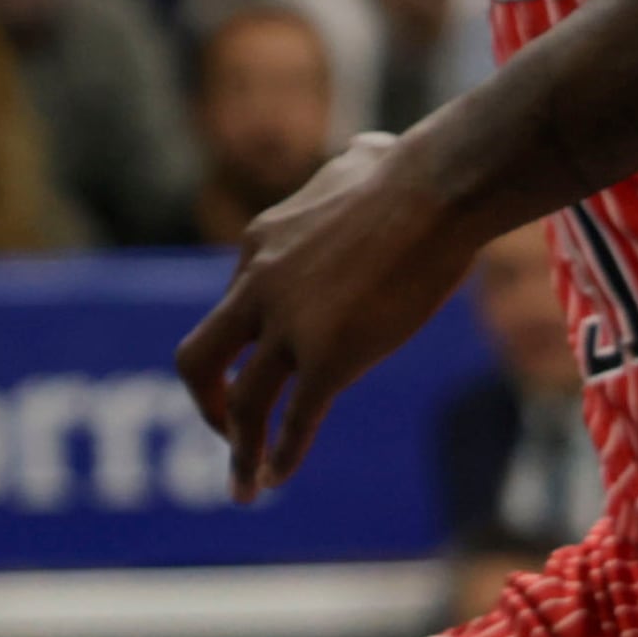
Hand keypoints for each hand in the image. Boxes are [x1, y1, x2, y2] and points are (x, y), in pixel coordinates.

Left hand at [175, 129, 467, 498]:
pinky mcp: (328, 357)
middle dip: (205, 400)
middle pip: (200, 356)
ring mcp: (289, 324)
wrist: (437, 188)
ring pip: (242, 402)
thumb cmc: (413, 170)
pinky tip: (277, 481)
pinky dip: (280, 457)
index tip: (266, 365)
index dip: (249, 342)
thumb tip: (369, 151)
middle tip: (222, 428)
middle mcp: (258, 285)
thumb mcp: (358, 161)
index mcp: (260, 243)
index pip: (236, 305)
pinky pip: (293, 420)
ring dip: (239, 449)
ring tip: (244, 485)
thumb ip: (349, 168)